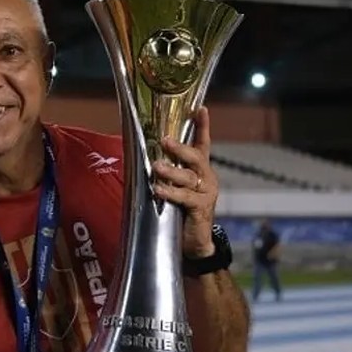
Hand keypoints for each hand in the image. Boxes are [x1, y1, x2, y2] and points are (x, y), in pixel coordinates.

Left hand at [151, 106, 218, 257]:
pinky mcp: (201, 208)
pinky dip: (170, 192)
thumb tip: (145, 156)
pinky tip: (158, 190)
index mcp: (201, 169)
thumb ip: (168, 172)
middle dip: (180, 148)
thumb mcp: (176, 187)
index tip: (200, 108)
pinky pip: (185, 197)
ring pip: (188, 176)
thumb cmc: (182, 211)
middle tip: (165, 140)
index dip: (202, 126)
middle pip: (195, 157)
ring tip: (156, 167)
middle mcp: (207, 177)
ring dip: (171, 171)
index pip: (203, 143)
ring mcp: (206, 192)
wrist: (195, 243)